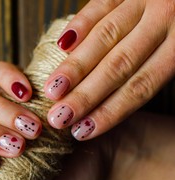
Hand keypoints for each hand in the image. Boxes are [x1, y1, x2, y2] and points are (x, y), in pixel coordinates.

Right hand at [45, 0, 174, 139]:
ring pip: (105, 38)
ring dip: (75, 67)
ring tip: (52, 90)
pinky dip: (80, 24)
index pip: (141, 87)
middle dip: (85, 95)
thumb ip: (160, 69)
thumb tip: (120, 101)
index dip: (110, 111)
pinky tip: (61, 45)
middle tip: (58, 118)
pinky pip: (101, 4)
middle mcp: (165, 19)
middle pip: (118, 66)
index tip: (83, 131)